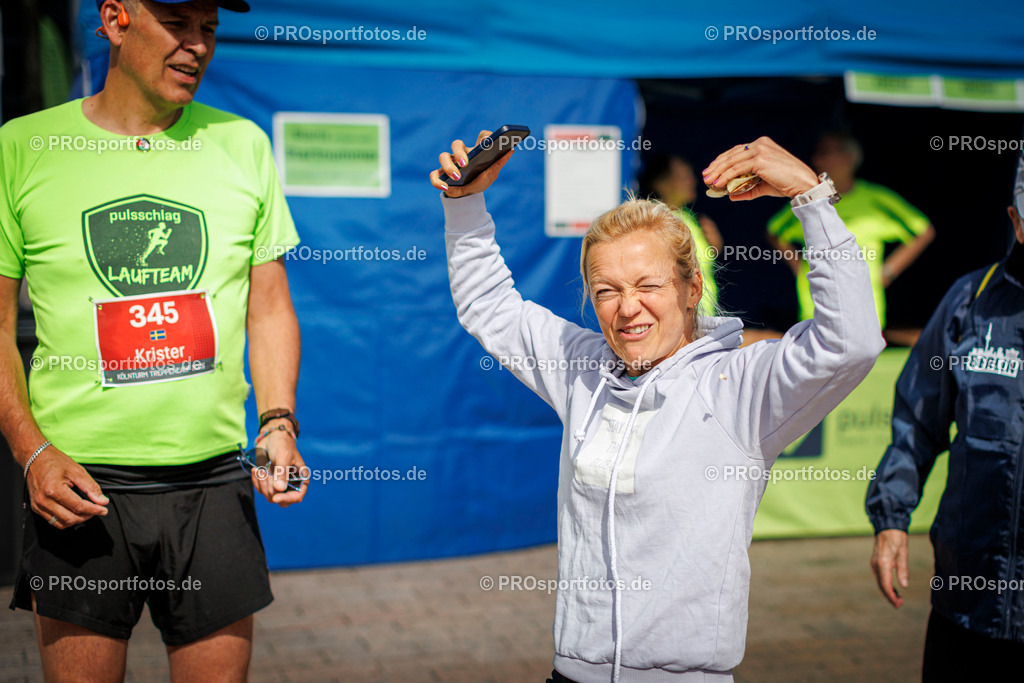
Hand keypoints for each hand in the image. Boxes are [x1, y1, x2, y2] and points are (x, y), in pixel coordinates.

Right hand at [25, 447, 108, 528]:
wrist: (36, 458)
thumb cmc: (54, 462)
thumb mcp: (77, 471)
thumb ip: (91, 487)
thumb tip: (102, 501)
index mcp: (53, 490)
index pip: (78, 507)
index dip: (94, 510)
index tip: (104, 509)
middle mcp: (43, 500)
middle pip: (70, 518)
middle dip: (87, 516)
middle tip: (97, 510)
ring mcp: (38, 505)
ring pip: (61, 523)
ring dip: (77, 520)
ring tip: (87, 512)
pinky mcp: (36, 508)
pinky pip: (53, 521)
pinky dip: (66, 520)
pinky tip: (75, 513)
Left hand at [252, 423, 306, 506]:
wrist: (271, 438)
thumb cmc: (282, 445)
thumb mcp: (284, 457)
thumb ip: (282, 473)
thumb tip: (279, 489)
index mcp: (301, 479)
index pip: (297, 496)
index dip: (287, 499)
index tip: (276, 497)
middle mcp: (290, 484)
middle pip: (280, 499)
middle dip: (271, 487)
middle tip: (266, 472)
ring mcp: (278, 485)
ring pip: (269, 495)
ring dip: (262, 482)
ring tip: (261, 468)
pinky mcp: (267, 483)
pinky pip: (260, 490)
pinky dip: (256, 480)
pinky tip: (256, 469)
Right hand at [429, 130, 514, 196]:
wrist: (467, 197)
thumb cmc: (480, 182)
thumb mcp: (491, 175)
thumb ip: (499, 163)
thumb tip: (511, 150)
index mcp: (476, 151)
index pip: (481, 136)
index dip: (485, 136)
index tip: (488, 141)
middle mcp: (461, 153)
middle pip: (457, 144)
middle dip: (459, 152)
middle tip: (465, 163)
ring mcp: (449, 163)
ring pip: (443, 156)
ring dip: (448, 166)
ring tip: (457, 176)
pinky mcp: (440, 175)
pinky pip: (434, 175)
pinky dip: (437, 181)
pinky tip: (446, 187)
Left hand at [702, 136, 818, 200]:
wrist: (803, 185)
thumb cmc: (785, 185)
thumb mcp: (762, 186)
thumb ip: (746, 188)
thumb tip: (730, 196)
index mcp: (762, 145)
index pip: (736, 151)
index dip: (722, 161)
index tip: (711, 170)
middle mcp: (760, 144)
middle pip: (731, 154)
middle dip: (716, 166)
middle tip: (705, 175)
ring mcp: (760, 150)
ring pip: (732, 161)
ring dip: (718, 172)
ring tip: (709, 181)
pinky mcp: (760, 159)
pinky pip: (737, 169)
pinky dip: (726, 176)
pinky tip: (718, 183)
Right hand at [870, 529, 908, 607]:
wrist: (887, 526)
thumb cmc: (897, 538)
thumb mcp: (903, 553)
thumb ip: (903, 570)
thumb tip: (904, 586)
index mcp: (882, 563)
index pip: (885, 584)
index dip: (891, 596)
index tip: (898, 604)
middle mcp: (876, 565)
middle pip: (881, 585)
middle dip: (889, 596)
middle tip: (899, 604)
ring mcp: (874, 563)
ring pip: (880, 582)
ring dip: (888, 591)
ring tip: (898, 598)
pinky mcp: (876, 562)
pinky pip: (880, 577)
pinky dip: (886, 584)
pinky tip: (893, 588)